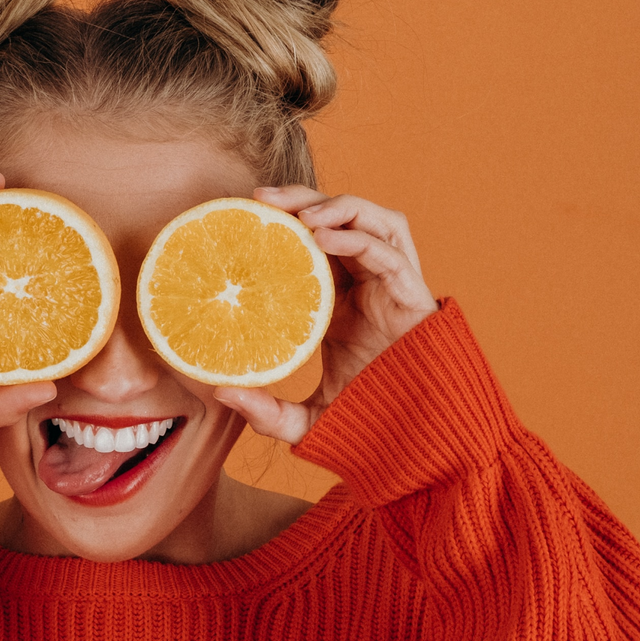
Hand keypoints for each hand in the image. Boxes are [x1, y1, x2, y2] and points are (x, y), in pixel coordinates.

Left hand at [214, 185, 438, 443]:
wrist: (418, 443)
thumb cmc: (367, 422)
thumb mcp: (306, 419)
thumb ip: (266, 411)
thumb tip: (221, 393)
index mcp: (341, 299)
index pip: (314, 241)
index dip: (285, 220)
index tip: (245, 213)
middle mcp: (368, 284)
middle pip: (341, 218)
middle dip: (304, 198)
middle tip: (262, 198)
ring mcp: (393, 287)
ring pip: (373, 220)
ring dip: (337, 206)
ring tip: (300, 214)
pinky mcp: (414, 297)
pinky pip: (389, 252)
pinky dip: (357, 237)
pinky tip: (324, 238)